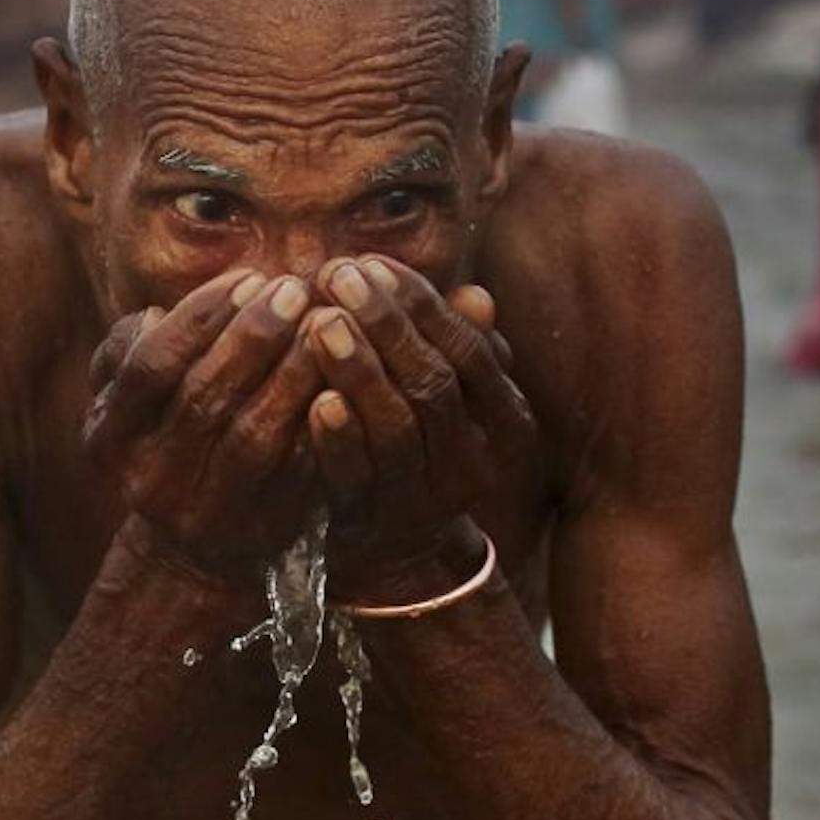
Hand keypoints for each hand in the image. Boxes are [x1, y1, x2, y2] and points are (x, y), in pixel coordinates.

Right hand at [84, 269, 322, 576]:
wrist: (192, 553)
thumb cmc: (166, 442)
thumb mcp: (130, 402)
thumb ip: (129, 350)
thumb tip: (153, 314)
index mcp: (110, 438)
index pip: (150, 368)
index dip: (198, 319)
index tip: (247, 279)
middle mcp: (151, 479)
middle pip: (203, 399)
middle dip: (252, 337)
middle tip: (294, 289)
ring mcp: (206, 511)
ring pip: (253, 435)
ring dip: (291, 374)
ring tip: (324, 323)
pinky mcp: (261, 529)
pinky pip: (297, 471)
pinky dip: (321, 422)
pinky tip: (344, 378)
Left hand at [300, 256, 535, 597]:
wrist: (399, 556)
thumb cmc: (423, 451)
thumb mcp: (454, 403)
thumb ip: (459, 349)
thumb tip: (477, 295)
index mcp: (505, 424)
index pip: (468, 351)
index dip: (422, 304)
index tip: (375, 263)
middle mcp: (472, 463)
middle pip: (433, 383)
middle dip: (385, 324)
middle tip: (339, 274)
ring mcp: (421, 498)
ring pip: (397, 427)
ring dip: (359, 370)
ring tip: (321, 320)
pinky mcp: (370, 522)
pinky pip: (355, 477)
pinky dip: (337, 438)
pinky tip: (315, 399)